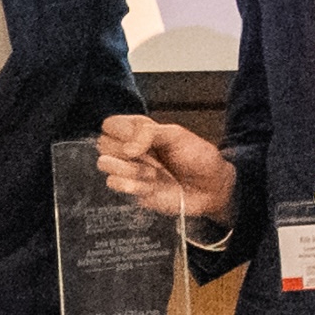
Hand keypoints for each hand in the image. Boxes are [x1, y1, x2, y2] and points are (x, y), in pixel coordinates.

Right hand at [94, 114, 238, 221]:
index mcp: (139, 130)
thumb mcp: (176, 135)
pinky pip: (115, 184)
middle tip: (151, 156)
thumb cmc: (198, 157)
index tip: (140, 140)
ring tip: (153, 172)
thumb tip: (127, 148)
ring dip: (129, 169)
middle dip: (126, 151)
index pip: (110, 124)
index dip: (121, 131)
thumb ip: (149, 134)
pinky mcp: (132, 190)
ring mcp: (129, 170)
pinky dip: (132, 185)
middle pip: (103, 144)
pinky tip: (150, 186)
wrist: (211, 187)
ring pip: (104, 164)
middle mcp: (130, 149)